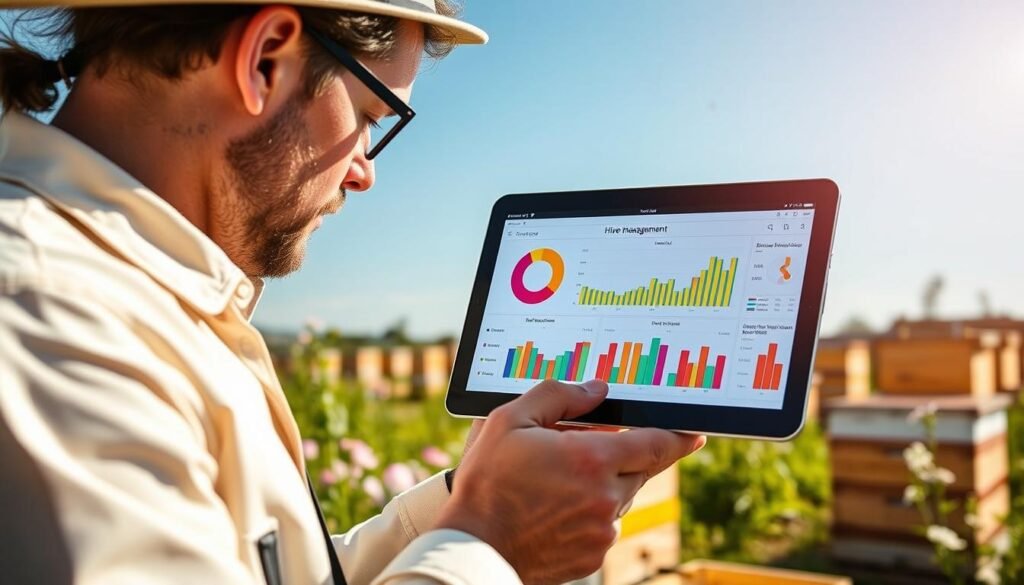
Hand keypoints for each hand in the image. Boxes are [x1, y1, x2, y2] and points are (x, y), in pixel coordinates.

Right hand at [434, 379, 705, 584]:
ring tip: (555, 482)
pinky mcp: (592, 558)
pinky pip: (604, 526)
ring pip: (620, 498)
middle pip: (640, 470)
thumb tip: (596, 390)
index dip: (680, 437)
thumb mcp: (510, 421)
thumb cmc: (487, 481)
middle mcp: (606, 498)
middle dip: (625, 456)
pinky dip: (589, 513)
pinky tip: (553, 508)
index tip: (695, 433)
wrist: (472, 545)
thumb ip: (559, 396)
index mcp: (592, 460)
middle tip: (590, 450)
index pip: (657, 444)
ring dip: (602, 485)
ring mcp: (602, 532)